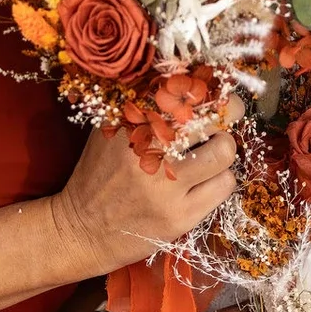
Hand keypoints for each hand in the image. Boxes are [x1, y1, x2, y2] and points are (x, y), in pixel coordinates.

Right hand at [49, 97, 243, 273]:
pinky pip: (223, 186)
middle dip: (228, 110)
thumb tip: (187, 82)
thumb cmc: (100, 174)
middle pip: (210, 117)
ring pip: (224, 152)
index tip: (215, 90)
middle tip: (227, 115)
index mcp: (130, 123)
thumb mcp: (110, 132)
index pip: (181, 91)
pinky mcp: (179, 216)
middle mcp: (148, 150)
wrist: (83, 229)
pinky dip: (220, 179)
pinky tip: (203, 181)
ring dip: (223, 149)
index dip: (208, 87)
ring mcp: (165, 186)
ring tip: (211, 153)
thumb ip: (141, 108)